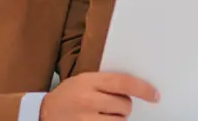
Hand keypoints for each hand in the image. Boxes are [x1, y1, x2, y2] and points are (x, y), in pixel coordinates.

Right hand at [40, 72, 159, 119]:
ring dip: (117, 120)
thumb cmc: (68, 96)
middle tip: (113, 106)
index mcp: (88, 82)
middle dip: (124, 107)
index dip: (142, 89)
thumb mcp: (83, 81)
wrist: (43, 114)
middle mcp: (87, 100)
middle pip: (124, 105)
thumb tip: (136, 88)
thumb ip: (106, 83)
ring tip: (103, 116)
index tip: (154, 95)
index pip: (123, 83)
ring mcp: (85, 120)